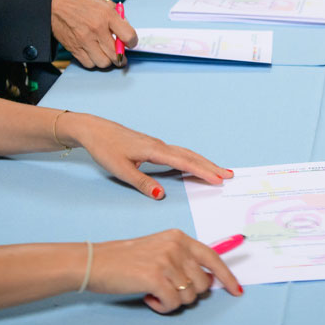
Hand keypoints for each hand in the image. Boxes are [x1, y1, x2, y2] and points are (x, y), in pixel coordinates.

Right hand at [50, 0, 137, 67]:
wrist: (52, 3)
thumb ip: (114, 11)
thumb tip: (125, 25)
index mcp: (106, 15)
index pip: (129, 36)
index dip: (133, 42)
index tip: (130, 42)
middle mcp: (97, 30)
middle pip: (117, 55)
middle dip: (122, 57)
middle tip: (121, 55)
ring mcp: (84, 41)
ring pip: (104, 62)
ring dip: (107, 60)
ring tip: (107, 54)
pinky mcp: (74, 48)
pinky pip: (89, 64)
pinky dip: (94, 61)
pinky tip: (94, 53)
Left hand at [65, 111, 233, 192]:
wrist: (94, 130)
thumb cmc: (106, 148)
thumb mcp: (120, 169)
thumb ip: (142, 183)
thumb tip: (161, 195)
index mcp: (154, 151)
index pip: (184, 163)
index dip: (203, 172)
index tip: (219, 179)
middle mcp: (159, 146)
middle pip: (190, 156)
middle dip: (210, 166)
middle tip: (229, 175)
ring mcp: (157, 145)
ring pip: (186, 153)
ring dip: (203, 162)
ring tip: (218, 171)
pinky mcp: (153, 146)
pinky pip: (178, 153)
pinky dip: (191, 159)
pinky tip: (194, 165)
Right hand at [89, 230, 242, 312]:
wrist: (97, 261)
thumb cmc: (126, 259)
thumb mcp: (159, 249)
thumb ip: (182, 259)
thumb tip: (206, 280)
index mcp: (179, 237)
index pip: (212, 257)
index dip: (227, 276)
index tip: (236, 290)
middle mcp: (176, 246)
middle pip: (203, 283)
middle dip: (189, 294)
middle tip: (168, 291)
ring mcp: (167, 261)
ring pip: (189, 296)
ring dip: (174, 301)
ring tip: (155, 293)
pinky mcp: (156, 277)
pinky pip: (173, 304)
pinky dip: (162, 307)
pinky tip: (149, 298)